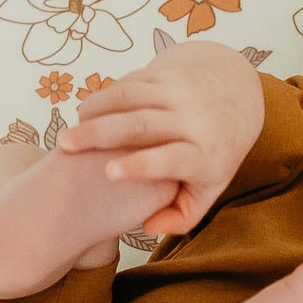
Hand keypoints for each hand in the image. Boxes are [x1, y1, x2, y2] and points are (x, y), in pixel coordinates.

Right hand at [52, 42, 263, 235]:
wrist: (236, 98)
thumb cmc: (214, 155)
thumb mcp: (208, 190)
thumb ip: (180, 217)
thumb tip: (148, 228)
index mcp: (205, 154)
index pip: (171, 159)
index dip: (140, 165)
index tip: (107, 173)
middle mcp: (194, 120)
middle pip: (142, 125)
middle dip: (99, 134)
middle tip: (65, 146)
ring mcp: (181, 92)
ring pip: (130, 97)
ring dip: (95, 111)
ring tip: (70, 130)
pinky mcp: (168, 74)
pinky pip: (130, 81)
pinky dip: (104, 96)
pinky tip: (86, 112)